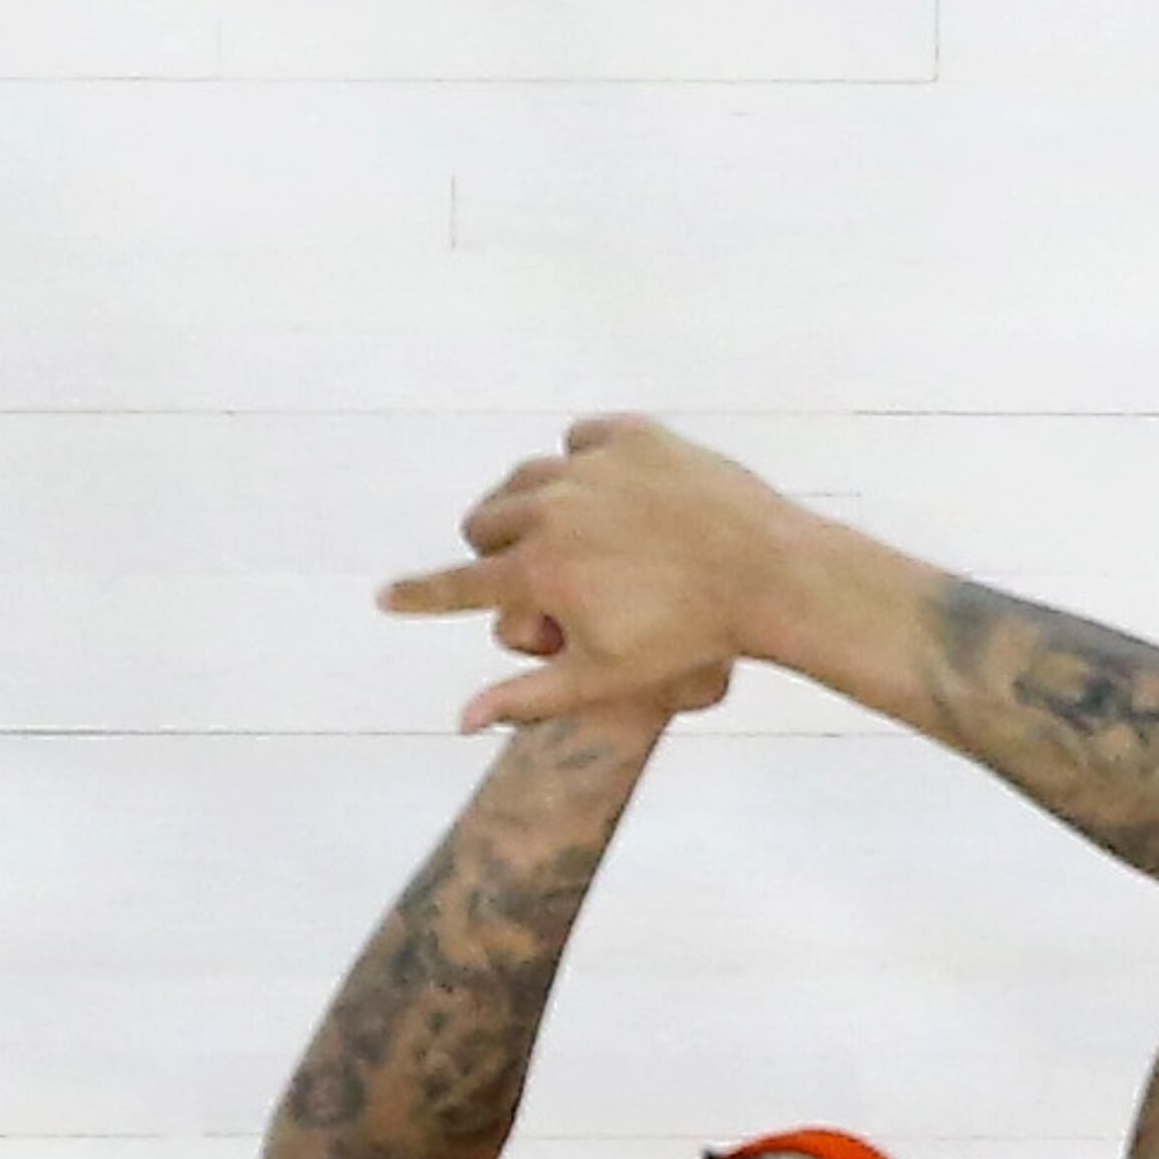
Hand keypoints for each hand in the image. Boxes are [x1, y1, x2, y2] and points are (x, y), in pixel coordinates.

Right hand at [382, 417, 889, 732]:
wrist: (772, 574)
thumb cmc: (691, 640)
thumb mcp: (606, 677)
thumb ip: (528, 697)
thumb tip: (461, 723)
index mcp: (540, 570)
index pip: (459, 584)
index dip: (419, 595)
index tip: (386, 597)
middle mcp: (553, 508)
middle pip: (486, 520)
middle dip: (494, 546)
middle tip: (527, 568)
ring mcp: (592, 466)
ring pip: (527, 477)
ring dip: (531, 504)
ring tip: (556, 528)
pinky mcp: (632, 435)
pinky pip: (580, 441)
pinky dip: (583, 464)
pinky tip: (601, 490)